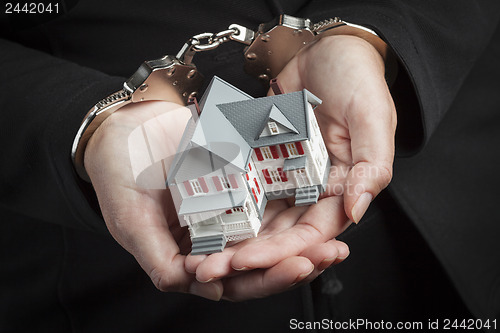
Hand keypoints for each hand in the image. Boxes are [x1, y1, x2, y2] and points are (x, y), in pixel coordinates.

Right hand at [84, 96, 346, 300]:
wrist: (124, 124)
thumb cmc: (118, 174)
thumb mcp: (131, 221)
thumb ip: (159, 258)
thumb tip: (191, 283)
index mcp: (192, 255)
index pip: (235, 281)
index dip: (266, 279)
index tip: (296, 267)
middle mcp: (217, 237)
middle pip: (264, 261)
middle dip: (298, 262)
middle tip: (330, 255)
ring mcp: (231, 208)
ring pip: (274, 232)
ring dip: (305, 237)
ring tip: (336, 237)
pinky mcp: (241, 179)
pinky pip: (271, 192)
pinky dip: (294, 197)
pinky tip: (320, 197)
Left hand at [189, 35, 395, 298]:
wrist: (324, 45)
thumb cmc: (357, 76)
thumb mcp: (373, 117)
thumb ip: (371, 166)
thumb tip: (356, 212)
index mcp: (343, 187)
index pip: (314, 232)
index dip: (283, 251)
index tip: (248, 261)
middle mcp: (313, 189)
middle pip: (281, 233)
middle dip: (249, 254)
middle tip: (213, 269)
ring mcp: (286, 176)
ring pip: (260, 218)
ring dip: (233, 238)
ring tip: (203, 255)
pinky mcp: (264, 160)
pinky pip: (245, 187)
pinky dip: (227, 205)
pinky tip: (203, 218)